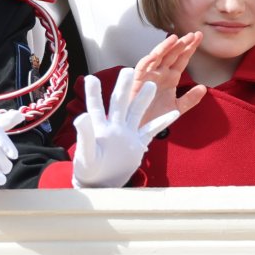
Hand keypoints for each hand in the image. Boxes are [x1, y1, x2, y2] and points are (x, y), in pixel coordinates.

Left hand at [71, 68, 179, 187]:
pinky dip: (162, 122)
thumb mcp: (86, 154)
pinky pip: (152, 130)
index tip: (90, 78)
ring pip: (136, 112)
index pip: (96, 106)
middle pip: (119, 103)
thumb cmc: (89, 170)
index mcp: (100, 127)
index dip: (93, 92)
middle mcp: (114, 127)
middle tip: (128, 70)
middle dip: (124, 87)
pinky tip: (173, 112)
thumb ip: (85, 135)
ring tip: (150, 84)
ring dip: (143, 99)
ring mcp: (127, 134)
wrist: (100, 184)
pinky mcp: (137, 144)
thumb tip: (81, 116)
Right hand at [133, 32, 207, 125]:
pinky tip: (156, 54)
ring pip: (158, 56)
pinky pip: (143, 67)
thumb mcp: (177, 108)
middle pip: (172, 54)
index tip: (199, 36)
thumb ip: (190, 99)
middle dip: (182, 44)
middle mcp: (160, 72)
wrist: (139, 128)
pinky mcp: (138, 80)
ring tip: (176, 38)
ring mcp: (149, 74)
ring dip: (165, 47)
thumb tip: (204, 88)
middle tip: (193, 34)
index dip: (190, 48)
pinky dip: (149, 60)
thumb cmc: (155, 117)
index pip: (182, 59)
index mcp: (171, 77)